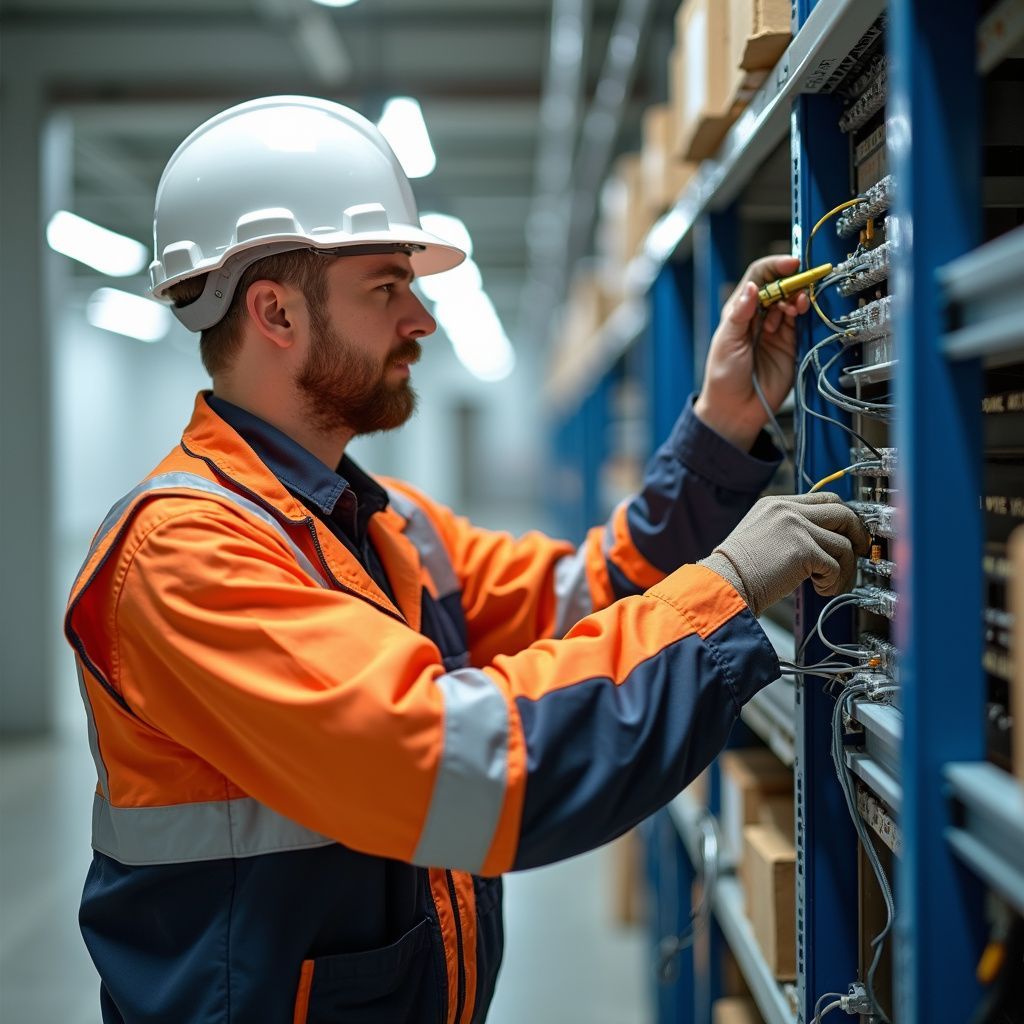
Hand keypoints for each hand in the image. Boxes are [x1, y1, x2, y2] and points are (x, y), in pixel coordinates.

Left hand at [694, 255, 810, 450]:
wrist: (736, 410)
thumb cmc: (723, 377)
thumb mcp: (726, 342)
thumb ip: (740, 314)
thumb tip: (751, 287)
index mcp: (739, 311)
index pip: (759, 278)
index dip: (775, 267)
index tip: (791, 263)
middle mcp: (759, 317)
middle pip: (781, 287)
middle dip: (791, 282)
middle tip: (796, 287)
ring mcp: (777, 330)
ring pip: (793, 303)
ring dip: (798, 298)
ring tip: (794, 306)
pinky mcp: (791, 345)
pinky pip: (802, 323)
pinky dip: (805, 315)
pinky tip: (801, 312)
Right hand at [698, 493, 870, 617]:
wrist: (721, 584)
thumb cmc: (735, 570)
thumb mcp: (759, 536)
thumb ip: (787, 531)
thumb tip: (822, 544)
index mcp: (776, 504)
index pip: (823, 499)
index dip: (843, 518)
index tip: (850, 534)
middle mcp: (787, 510)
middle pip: (842, 512)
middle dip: (858, 534)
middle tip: (860, 553)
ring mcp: (796, 527)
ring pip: (844, 544)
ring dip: (844, 569)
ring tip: (828, 583)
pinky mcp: (803, 550)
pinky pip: (835, 566)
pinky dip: (833, 582)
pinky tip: (820, 590)